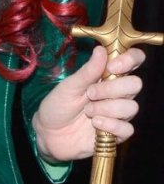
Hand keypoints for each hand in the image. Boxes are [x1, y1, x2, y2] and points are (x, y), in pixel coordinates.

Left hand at [31, 45, 144, 162]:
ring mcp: (118, 114)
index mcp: (108, 76)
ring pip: (131, 107)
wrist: (48, 133)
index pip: (133, 61)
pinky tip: (95, 124)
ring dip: (107, 108)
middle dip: (112, 89)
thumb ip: (87, 71)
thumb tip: (100, 50)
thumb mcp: (69, 86)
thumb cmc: (58, 106)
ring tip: (87, 112)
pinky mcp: (116, 133)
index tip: (112, 67)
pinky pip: (127, 129)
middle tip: (90, 93)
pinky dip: (111, 125)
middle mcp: (117, 94)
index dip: (130, 60)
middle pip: (135, 84)